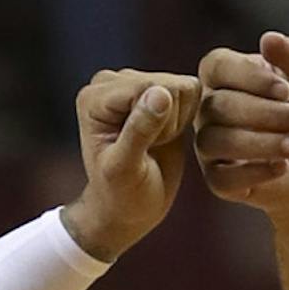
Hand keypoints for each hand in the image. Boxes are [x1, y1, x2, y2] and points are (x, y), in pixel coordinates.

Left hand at [62, 70, 201, 261]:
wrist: (129, 207)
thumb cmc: (121, 194)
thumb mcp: (125, 169)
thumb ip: (139, 130)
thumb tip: (161, 93)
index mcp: (96, 96)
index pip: (149, 86)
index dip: (159, 121)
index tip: (143, 149)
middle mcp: (113, 82)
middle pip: (169, 84)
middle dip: (169, 121)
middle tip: (151, 148)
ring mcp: (136, 84)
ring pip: (184, 86)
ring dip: (179, 120)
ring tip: (156, 143)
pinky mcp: (157, 89)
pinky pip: (192, 91)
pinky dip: (188, 117)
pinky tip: (168, 136)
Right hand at [196, 32, 288, 212]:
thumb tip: (269, 39)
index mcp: (222, 73)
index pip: (217, 66)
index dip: (250, 77)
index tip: (287, 89)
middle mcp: (207, 107)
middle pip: (219, 106)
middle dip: (269, 113)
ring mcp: (208, 144)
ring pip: (216, 141)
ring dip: (263, 142)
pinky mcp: (218, 180)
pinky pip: (222, 178)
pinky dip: (255, 171)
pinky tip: (284, 166)